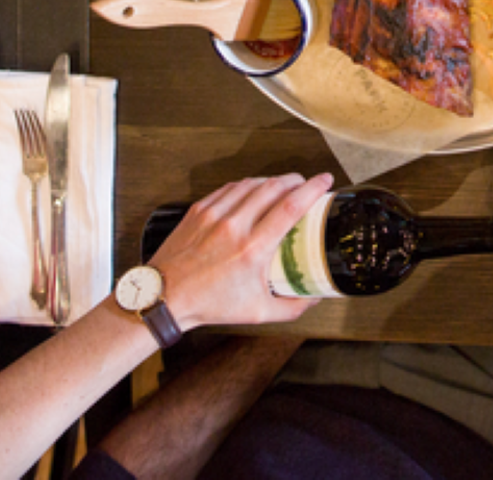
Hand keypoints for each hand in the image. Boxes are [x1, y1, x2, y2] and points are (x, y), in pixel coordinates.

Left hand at [149, 173, 332, 331]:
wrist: (167, 297)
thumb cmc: (210, 304)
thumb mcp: (259, 312)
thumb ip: (294, 306)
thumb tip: (316, 296)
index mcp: (252, 249)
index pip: (290, 206)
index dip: (312, 188)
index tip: (325, 180)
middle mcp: (234, 226)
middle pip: (274, 187)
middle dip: (296, 180)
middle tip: (306, 184)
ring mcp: (214, 215)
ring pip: (251, 183)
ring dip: (272, 180)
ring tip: (283, 186)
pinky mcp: (199, 209)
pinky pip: (230, 188)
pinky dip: (247, 185)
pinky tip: (254, 191)